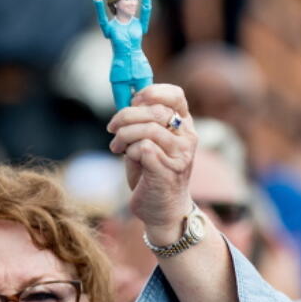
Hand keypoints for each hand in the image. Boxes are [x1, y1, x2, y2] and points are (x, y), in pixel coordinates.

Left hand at [105, 84, 194, 236]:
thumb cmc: (152, 172)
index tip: (134, 100)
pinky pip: (142, 148)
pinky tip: (127, 158)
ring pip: (148, 129)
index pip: (176, 96)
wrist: (163, 210)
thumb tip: (126, 96)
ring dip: (124, 135)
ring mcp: (180, 155)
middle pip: (156, 111)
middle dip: (126, 115)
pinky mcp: (167, 171)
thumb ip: (143, 120)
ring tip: (116, 146)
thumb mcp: (149, 141)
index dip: (152, 92)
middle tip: (112, 126)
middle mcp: (188, 138)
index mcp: (185, 126)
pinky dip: (129, 151)